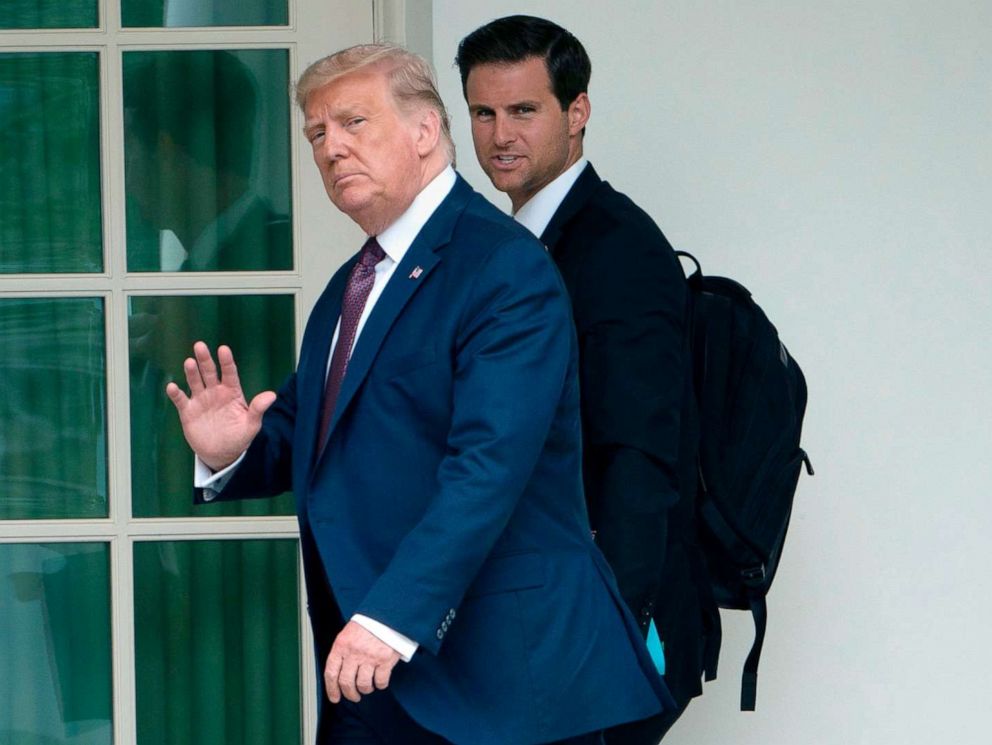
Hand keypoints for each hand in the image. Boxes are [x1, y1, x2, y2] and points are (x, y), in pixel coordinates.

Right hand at [165, 341, 275, 469]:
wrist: (221, 454)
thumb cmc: (239, 437)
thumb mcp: (251, 425)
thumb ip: (258, 409)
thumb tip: (272, 395)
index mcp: (232, 392)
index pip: (229, 373)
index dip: (226, 362)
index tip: (223, 349)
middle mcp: (215, 392)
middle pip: (209, 372)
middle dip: (205, 360)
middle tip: (200, 346)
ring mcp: (201, 400)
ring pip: (195, 382)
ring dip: (191, 373)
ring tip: (189, 362)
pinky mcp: (188, 411)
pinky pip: (180, 400)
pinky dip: (175, 393)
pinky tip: (172, 387)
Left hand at [324, 621, 400, 703]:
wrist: (386, 614)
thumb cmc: (367, 624)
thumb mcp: (348, 634)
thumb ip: (342, 652)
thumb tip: (338, 674)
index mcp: (341, 645)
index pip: (331, 673)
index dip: (331, 689)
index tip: (334, 697)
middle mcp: (354, 652)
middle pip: (346, 682)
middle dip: (350, 694)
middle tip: (353, 696)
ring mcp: (370, 657)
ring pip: (363, 685)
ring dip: (365, 690)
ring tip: (368, 688)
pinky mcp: (385, 659)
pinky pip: (381, 681)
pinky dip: (380, 685)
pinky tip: (380, 682)